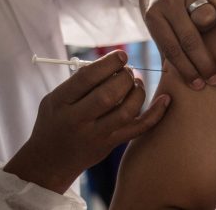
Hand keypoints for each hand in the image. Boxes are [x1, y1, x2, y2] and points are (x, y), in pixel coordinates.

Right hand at [3, 51, 169, 193]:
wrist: (50, 161)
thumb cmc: (55, 121)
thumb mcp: (55, 98)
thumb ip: (79, 81)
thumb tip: (113, 62)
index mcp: (60, 102)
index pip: (86, 78)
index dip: (108, 64)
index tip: (121, 55)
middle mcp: (77, 119)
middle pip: (108, 95)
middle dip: (124, 77)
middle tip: (128, 71)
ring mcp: (95, 134)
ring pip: (125, 111)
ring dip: (138, 92)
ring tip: (137, 83)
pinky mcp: (111, 144)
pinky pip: (138, 129)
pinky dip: (155, 114)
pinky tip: (165, 99)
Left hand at [140, 0, 215, 89]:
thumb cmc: (161, 9)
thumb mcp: (157, 28)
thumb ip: (168, 50)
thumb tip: (179, 85)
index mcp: (153, 16)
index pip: (172, 49)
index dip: (186, 70)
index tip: (199, 85)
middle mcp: (168, 0)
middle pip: (191, 38)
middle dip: (204, 63)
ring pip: (208, 17)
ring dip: (211, 27)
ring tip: (209, 30)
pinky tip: (214, 11)